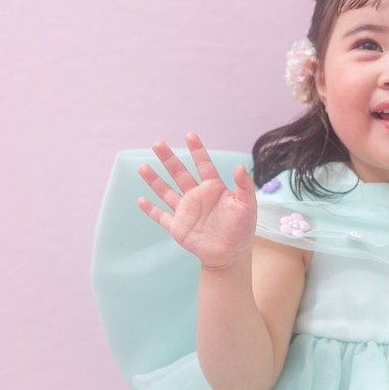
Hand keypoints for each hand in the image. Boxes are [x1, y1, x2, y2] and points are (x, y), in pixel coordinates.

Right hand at [137, 132, 256, 269]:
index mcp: (213, 188)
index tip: (189, 135)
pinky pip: (161, 216)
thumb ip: (244, 186)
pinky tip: (141, 200)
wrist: (231, 254)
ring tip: (143, 167)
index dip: (197, 150)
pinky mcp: (178, 227)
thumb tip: (239, 166)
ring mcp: (185, 211)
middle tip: (157, 143)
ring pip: (166, 191)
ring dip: (154, 180)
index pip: (203, 165)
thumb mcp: (248, 206)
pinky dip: (151, 209)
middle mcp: (197, 196)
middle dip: (168, 159)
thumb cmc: (242, 229)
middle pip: (179, 173)